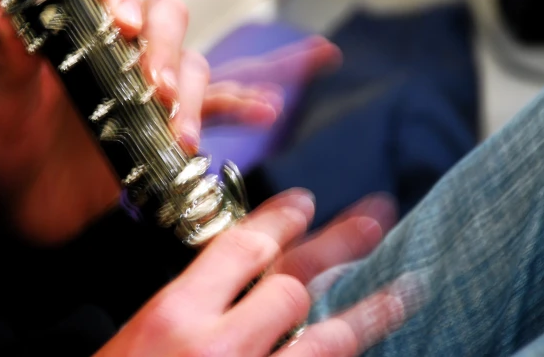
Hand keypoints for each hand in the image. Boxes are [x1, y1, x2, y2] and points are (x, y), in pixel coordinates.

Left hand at [0, 0, 333, 244]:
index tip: (121, 23)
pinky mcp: (164, 123)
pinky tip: (263, 112)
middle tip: (157, 90)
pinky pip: (214, 106)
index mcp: (73, 27)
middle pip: (163, 19)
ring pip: (192, 66)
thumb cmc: (0, 148)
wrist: (18, 209)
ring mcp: (145, 85)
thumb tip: (0, 5)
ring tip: (181, 134)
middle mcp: (116, 47)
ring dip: (193, 95)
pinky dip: (241, 105)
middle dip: (166, 50)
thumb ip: (10, 57)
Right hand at [96, 190, 422, 355]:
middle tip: (376, 217)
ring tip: (408, 287)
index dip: (280, 219)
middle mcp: (216, 347)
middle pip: (293, 283)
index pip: (240, 248)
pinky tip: (366, 345)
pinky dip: (342, 356)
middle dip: (339, 246)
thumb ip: (189, 307)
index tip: (304, 202)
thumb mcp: (135, 340)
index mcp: (173, 316)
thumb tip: (244, 278)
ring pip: (325, 337)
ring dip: (370, 309)